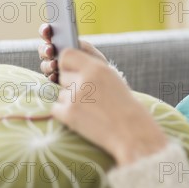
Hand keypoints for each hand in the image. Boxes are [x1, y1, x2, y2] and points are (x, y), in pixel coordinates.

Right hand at [38, 23, 107, 82]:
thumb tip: (69, 42)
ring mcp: (53, 66)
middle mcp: (54, 53)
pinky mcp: (56, 79)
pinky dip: (52, 77)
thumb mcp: (89, 49)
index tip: (47, 29)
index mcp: (60, 41)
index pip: (48, 33)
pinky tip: (55, 76)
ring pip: (44, 65)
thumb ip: (78, 44)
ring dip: (48, 64)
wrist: (99, 76)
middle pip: (43, 50)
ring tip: (54, 64)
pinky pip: (50, 78)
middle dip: (45, 49)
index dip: (45, 30)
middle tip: (50, 50)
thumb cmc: (93, 60)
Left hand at [51, 48, 168, 165]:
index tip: (71, 69)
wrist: (132, 133)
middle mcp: (85, 79)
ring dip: (69, 101)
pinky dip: (66, 114)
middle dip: (70, 84)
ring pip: (60, 93)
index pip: (67, 54)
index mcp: (98, 67)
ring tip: (91, 110)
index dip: (66, 62)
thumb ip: (91, 69)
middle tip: (89, 97)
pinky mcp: (69, 114)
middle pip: (62, 75)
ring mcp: (75, 96)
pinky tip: (84, 119)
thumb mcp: (113, 79)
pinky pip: (56, 109)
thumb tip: (64, 62)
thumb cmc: (124, 107)